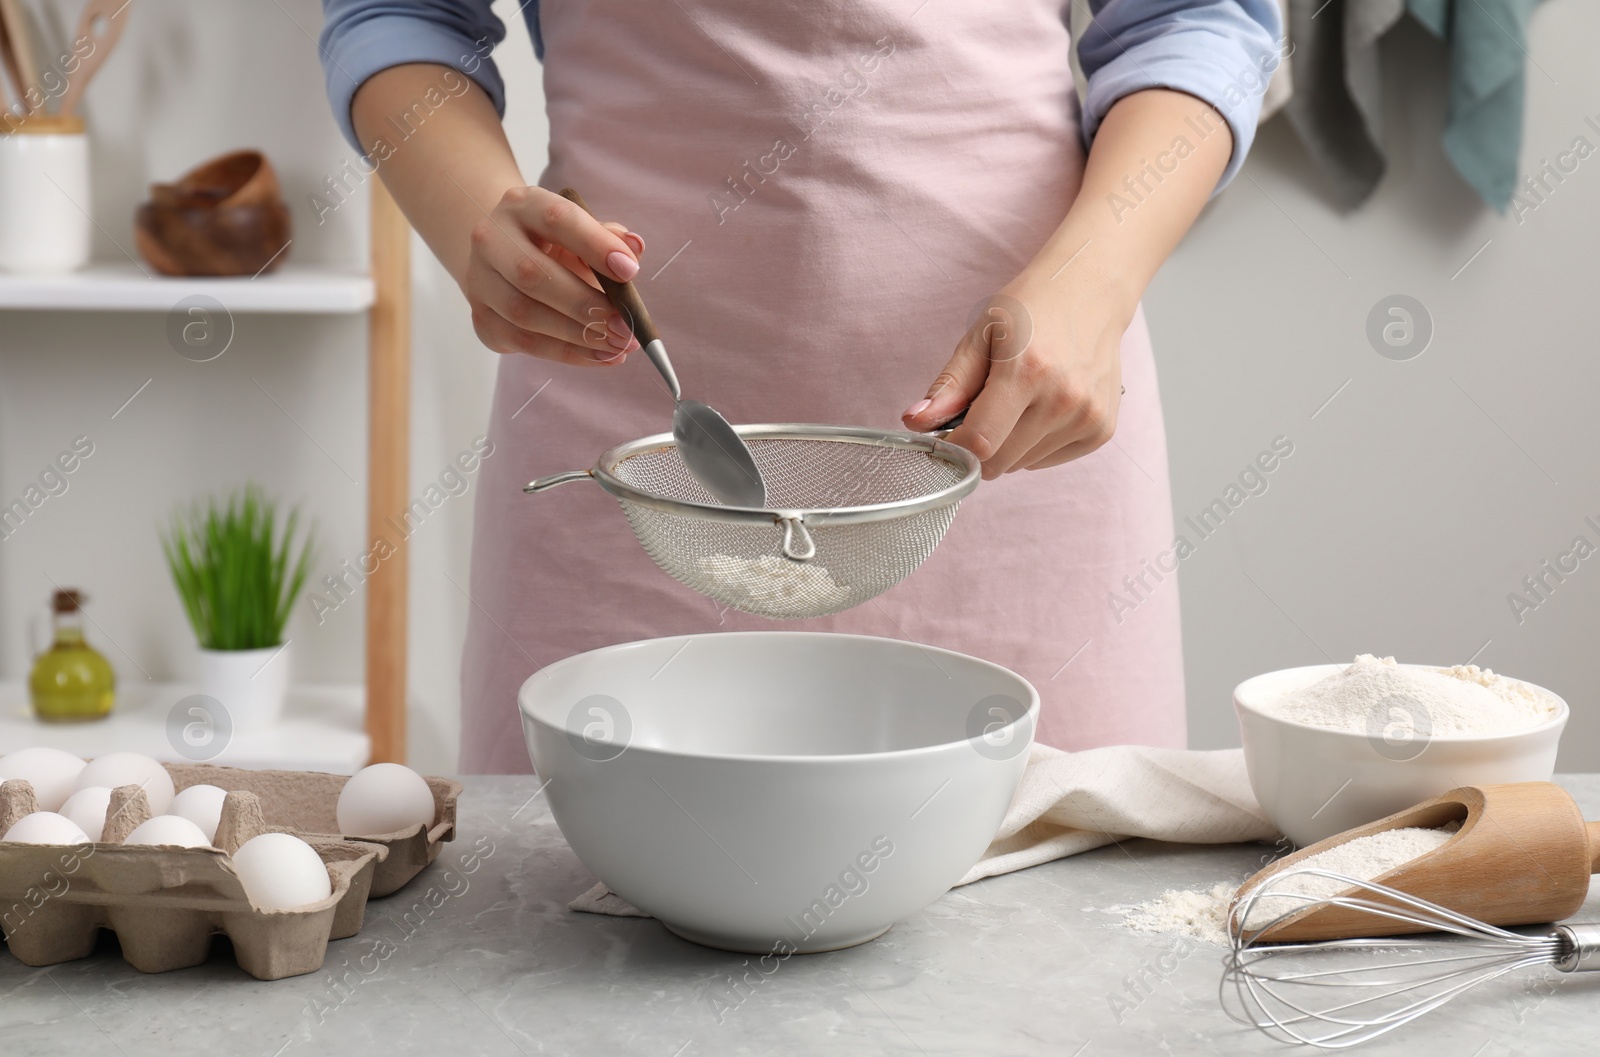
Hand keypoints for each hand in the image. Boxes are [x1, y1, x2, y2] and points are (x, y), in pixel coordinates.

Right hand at [464, 185, 646, 364]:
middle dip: (585, 304)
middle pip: (532, 274)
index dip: (595, 246)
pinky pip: (523, 342)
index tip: (630, 272)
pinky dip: (566, 353)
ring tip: (618, 346)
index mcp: (522, 206)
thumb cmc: (556, 244)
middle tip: (625, 327)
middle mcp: (491, 238)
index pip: (556, 219)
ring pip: (524, 313)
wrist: (504, 260)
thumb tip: (634, 247)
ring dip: (577, 336)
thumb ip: (609, 238)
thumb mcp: (582, 231)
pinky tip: (599, 356)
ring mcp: (480, 280)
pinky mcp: (481, 318)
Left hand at [901, 272, 1126, 477]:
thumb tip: (915, 422)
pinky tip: (1043, 406)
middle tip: (982, 409)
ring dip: (1008, 444)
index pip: (980, 442)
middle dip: (979, 446)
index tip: (946, 433)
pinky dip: (1035, 445)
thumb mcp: (980, 335)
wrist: (1091, 292)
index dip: (954, 446)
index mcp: (1027, 370)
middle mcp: (1063, 398)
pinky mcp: (1102, 430)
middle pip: (999, 462)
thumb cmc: (1030, 310)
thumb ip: (949, 384)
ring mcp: (1088, 417)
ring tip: (1018, 400)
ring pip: (1022, 464)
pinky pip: (1048, 461)